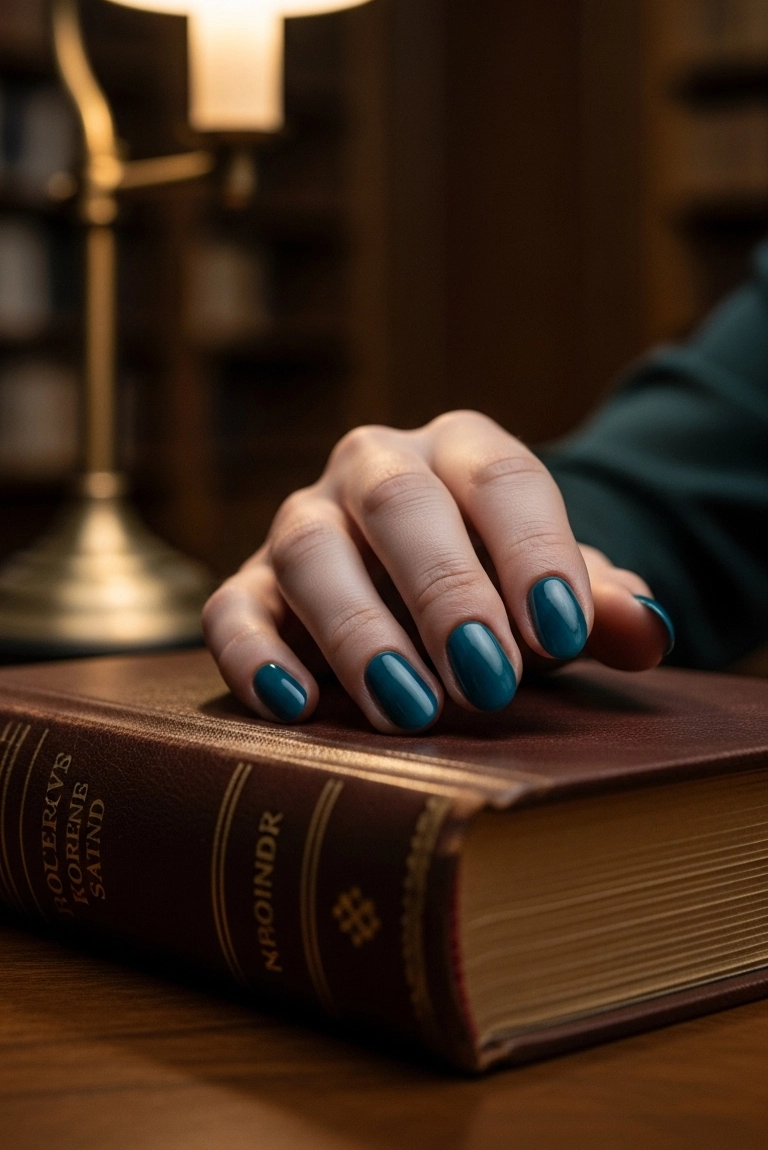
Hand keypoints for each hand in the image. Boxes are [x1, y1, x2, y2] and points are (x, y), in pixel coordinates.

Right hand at [203, 411, 673, 733]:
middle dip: (445, 590)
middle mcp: (374, 468)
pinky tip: (296, 706)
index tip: (562, 631)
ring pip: (312, 551)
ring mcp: (304, 522)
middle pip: (400, 501)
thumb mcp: (556, 594)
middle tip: (489, 679)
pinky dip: (257, 656)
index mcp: (461, 449)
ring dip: (359, 631)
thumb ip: (602, 606)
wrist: (427, 589)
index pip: (500, 478)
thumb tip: (644, 629)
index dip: (533, 551)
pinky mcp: (252, 585)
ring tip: (410, 708)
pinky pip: (235, 609)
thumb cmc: (502, 590)